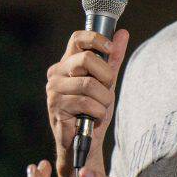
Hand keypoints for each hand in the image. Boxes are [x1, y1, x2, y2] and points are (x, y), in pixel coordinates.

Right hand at [45, 29, 129, 158]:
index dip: (96, 39)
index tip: (110, 49)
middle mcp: (56, 73)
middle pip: (86, 59)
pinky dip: (98, 112)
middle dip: (105, 76)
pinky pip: (87, 103)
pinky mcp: (56, 107)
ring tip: (99, 108)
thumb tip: (122, 33)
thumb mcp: (106, 82)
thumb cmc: (93, 111)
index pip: (77, 38)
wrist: (84, 143)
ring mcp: (54, 90)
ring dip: (103, 100)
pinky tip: (93, 118)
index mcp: (67, 63)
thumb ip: (112, 59)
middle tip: (106, 89)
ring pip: (89, 84)